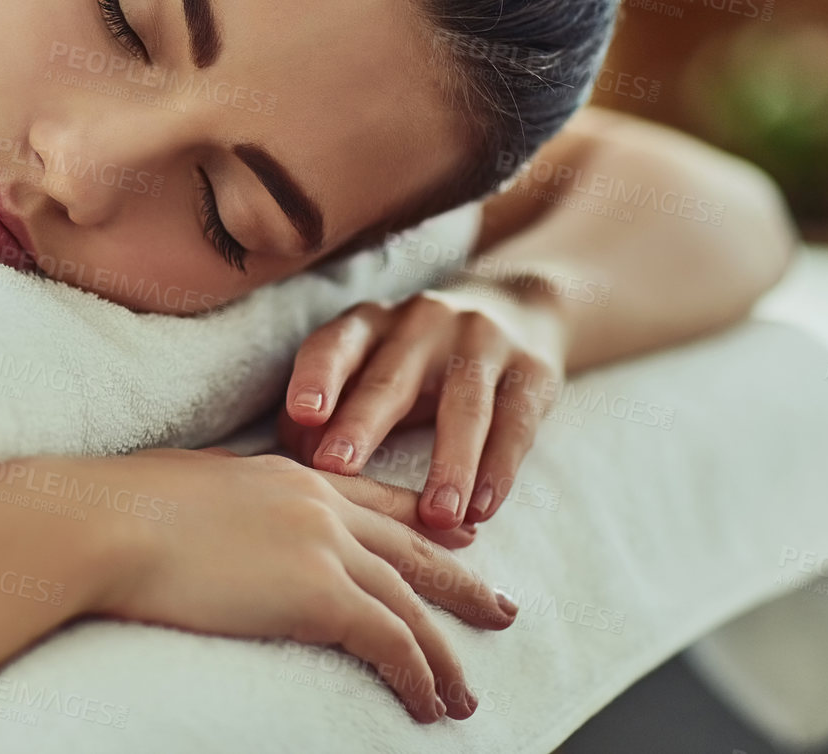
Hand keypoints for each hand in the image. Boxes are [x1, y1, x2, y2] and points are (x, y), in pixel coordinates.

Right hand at [65, 447, 517, 722]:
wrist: (105, 522)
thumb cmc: (115, 507)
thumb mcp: (181, 486)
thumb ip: (217, 500)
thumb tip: (203, 521)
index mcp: (284, 474)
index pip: (369, 496)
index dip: (417, 516)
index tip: (454, 531)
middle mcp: (317, 503)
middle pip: (411, 545)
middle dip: (459, 580)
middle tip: (500, 604)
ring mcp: (324, 546)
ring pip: (411, 604)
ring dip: (444, 654)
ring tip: (465, 694)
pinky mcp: (321, 594)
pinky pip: (392, 643)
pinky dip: (419, 677)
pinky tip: (431, 705)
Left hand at [278, 281, 566, 531]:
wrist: (517, 309)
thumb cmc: (415, 359)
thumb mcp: (371, 367)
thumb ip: (330, 409)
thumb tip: (295, 460)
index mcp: (370, 323)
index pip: (336, 344)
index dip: (317, 377)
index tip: (301, 414)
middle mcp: (422, 322)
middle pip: (390, 378)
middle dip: (362, 424)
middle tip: (336, 469)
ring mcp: (481, 341)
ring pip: (463, 407)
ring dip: (448, 465)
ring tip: (433, 518)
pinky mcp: (532, 370)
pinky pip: (515, 424)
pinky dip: (498, 470)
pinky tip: (481, 511)